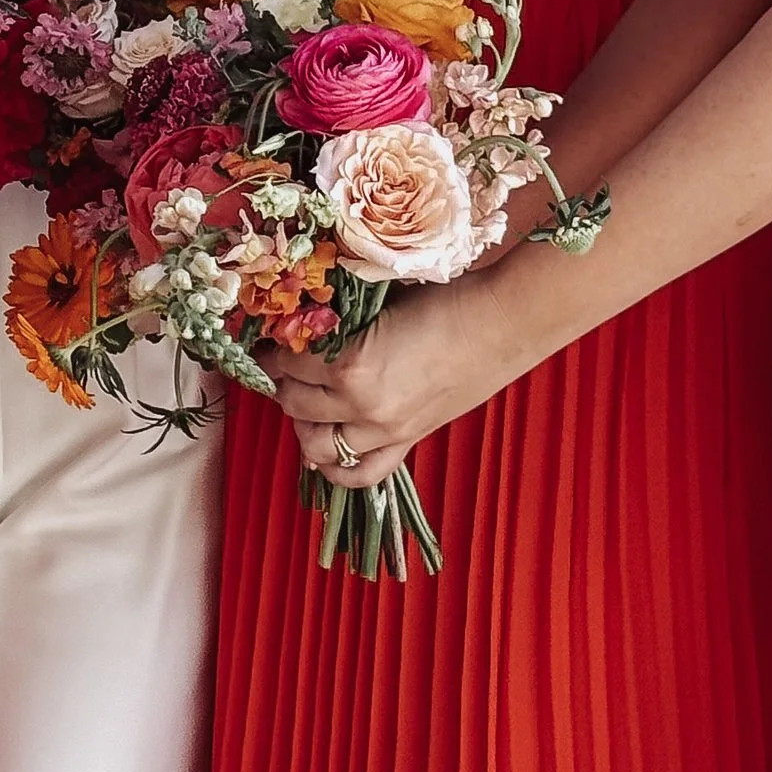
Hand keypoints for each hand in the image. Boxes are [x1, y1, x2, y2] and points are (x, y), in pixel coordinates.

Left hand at [265, 273, 524, 489]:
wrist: (501, 322)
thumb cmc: (444, 299)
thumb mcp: (377, 305)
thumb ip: (338, 323)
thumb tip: (302, 327)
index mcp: (349, 366)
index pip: (287, 364)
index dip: (273, 350)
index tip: (270, 340)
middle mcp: (361, 407)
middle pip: (294, 404)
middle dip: (282, 383)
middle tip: (284, 364)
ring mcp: (385, 431)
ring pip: (316, 445)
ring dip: (303, 422)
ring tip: (305, 399)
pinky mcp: (407, 441)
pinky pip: (358, 473)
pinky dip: (334, 467)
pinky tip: (326, 446)